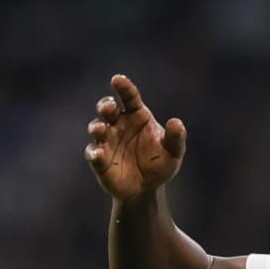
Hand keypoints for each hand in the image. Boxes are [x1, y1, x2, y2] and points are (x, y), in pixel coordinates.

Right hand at [84, 75, 186, 200]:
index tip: (117, 80)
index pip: (129, 97)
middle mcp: (119, 124)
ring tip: (100, 129)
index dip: (123, 87)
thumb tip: (176, 123)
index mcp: (137, 116)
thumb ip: (175, 138)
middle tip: (109, 108)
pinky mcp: (99, 159)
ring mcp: (107, 141)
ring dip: (97, 127)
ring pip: (97, 128)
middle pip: (108, 109)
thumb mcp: (173, 152)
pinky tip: (98, 155)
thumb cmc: (160, 164)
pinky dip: (94, 153)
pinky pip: (93, 153)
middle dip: (106, 106)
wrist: (148, 188)